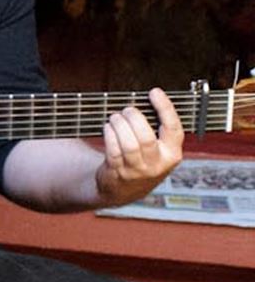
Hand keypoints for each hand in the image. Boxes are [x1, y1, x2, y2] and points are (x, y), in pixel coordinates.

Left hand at [94, 87, 182, 205]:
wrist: (124, 190)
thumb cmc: (143, 161)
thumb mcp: (159, 151)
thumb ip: (158, 131)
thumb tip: (148, 101)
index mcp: (172, 155)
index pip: (173, 129)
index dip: (165, 108)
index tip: (155, 92)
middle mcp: (157, 164)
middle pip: (146, 137)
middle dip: (134, 118)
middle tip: (127, 109)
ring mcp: (137, 170)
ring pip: (129, 144)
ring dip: (119, 125)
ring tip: (115, 117)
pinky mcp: (118, 173)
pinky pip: (113, 151)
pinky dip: (110, 135)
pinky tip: (108, 127)